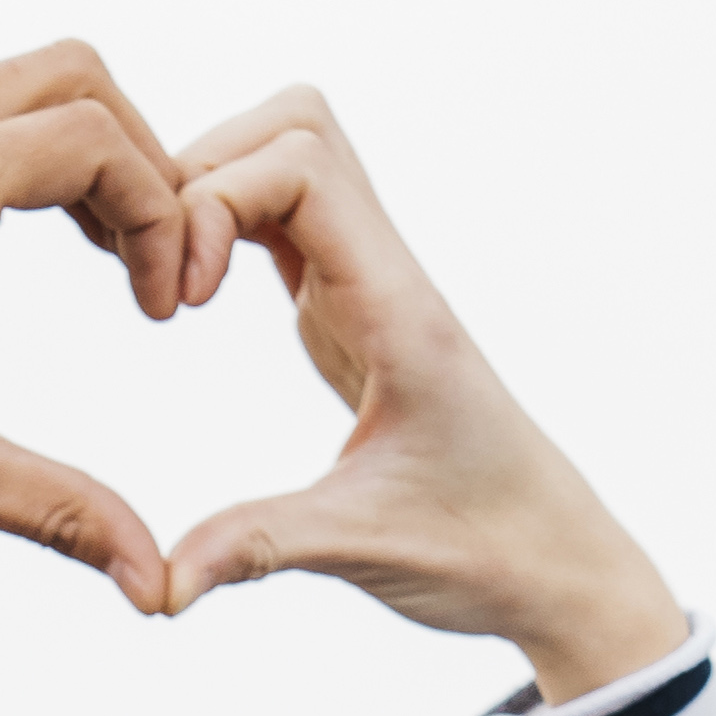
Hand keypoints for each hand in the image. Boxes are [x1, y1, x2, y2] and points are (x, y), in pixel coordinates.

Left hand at [0, 40, 190, 605]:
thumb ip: (50, 508)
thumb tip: (154, 584)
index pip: (89, 141)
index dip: (161, 216)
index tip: (165, 311)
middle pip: (70, 79)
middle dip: (140, 168)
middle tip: (156, 277)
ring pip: (17, 91)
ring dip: (84, 165)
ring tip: (114, 270)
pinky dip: (26, 167)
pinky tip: (36, 254)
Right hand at [157, 88, 684, 702]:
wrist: (556, 564)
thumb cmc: (483, 549)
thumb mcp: (362, 548)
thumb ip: (256, 549)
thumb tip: (159, 587)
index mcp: (398, 310)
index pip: (302, 166)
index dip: (215, 200)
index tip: (181, 301)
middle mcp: (388, 277)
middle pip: (294, 128)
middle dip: (202, 172)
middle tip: (160, 277)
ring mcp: (370, 288)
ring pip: (290, 159)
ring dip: (213, 191)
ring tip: (170, 283)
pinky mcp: (352, 315)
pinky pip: (286, 222)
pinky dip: (227, 228)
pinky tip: (194, 297)